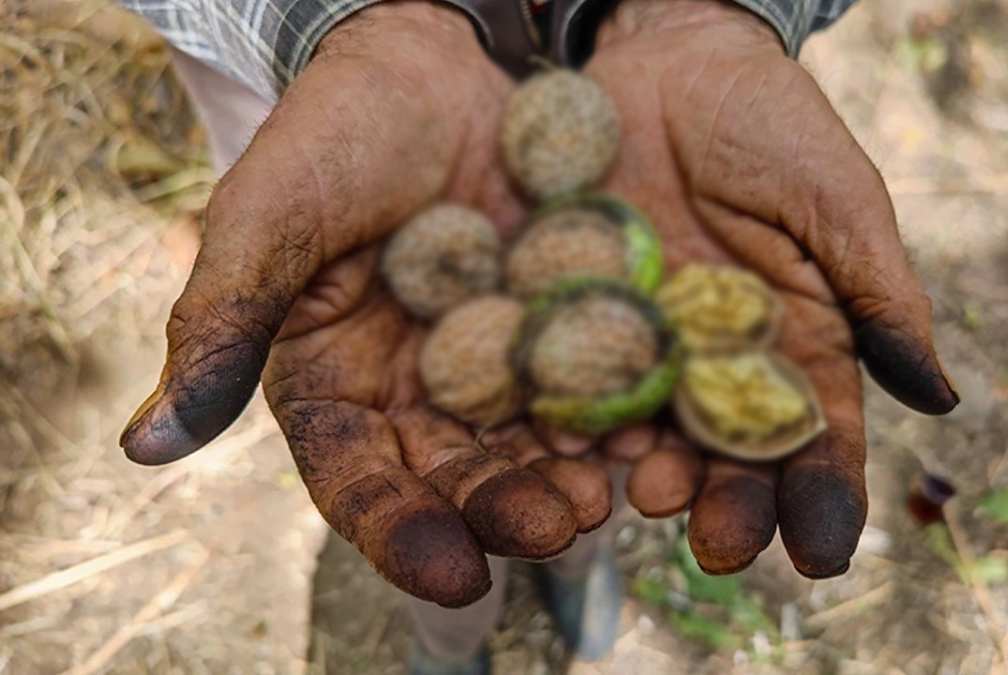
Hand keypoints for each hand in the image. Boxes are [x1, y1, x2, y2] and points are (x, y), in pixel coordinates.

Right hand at [119, 3, 610, 607]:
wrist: (444, 51)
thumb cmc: (342, 127)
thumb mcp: (271, 214)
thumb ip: (222, 323)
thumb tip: (143, 445)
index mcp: (340, 383)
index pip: (363, 480)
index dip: (401, 531)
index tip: (450, 574)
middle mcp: (425, 390)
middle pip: (462, 476)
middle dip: (504, 511)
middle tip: (557, 530)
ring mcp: (506, 361)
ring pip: (539, 444)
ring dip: (575, 479)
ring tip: (613, 497)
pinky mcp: (577, 323)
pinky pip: (606, 381)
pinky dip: (630, 414)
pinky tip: (661, 435)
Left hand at [587, 0, 958, 576]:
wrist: (666, 54)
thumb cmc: (769, 122)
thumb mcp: (835, 199)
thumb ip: (878, 294)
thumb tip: (938, 401)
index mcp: (790, 345)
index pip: (813, 437)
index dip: (820, 496)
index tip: (820, 551)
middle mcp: (710, 364)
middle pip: (724, 457)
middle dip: (726, 504)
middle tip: (717, 544)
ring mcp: (633, 345)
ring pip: (643, 432)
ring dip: (645, 475)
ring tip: (645, 497)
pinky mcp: (563, 316)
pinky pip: (562, 377)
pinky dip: (566, 417)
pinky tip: (566, 443)